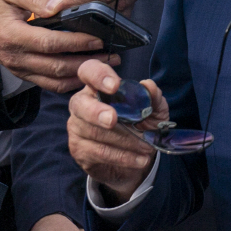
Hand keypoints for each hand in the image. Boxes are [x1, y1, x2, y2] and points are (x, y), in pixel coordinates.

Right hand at [0, 0, 120, 92]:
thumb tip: (59, 6)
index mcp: (12, 35)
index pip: (49, 43)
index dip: (75, 42)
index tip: (98, 38)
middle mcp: (15, 57)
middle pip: (56, 66)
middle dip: (86, 62)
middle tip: (112, 56)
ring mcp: (18, 69)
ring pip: (54, 81)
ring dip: (81, 76)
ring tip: (106, 66)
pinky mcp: (22, 74)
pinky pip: (49, 85)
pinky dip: (69, 83)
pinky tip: (87, 74)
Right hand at [67, 60, 162, 203]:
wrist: (134, 159)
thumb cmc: (140, 127)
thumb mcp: (153, 112)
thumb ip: (153, 98)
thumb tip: (148, 86)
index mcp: (97, 87)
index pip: (88, 71)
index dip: (98, 75)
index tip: (114, 85)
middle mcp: (82, 104)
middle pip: (80, 103)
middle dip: (96, 111)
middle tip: (113, 119)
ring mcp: (77, 128)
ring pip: (94, 132)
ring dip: (124, 141)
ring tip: (146, 147)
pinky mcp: (79, 150)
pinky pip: (99, 153)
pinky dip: (123, 156)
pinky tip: (139, 159)